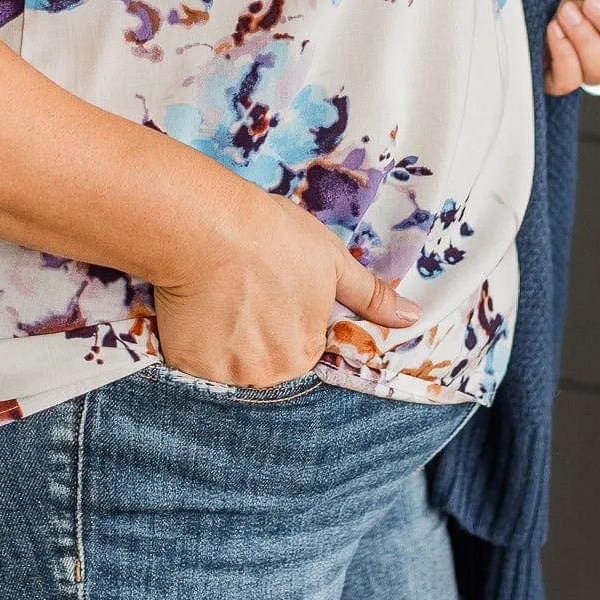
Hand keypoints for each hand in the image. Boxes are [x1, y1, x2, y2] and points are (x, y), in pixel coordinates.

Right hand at [153, 190, 421, 387]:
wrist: (205, 225)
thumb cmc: (273, 236)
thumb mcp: (332, 260)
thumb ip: (370, 295)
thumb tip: (414, 318)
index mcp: (305, 351)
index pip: (301, 345)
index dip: (286, 314)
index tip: (270, 288)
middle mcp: (268, 373)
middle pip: (264, 359)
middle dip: (255, 331)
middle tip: (243, 288)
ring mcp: (224, 373)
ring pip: (227, 362)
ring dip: (222, 336)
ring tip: (216, 292)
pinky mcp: (185, 363)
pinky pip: (191, 358)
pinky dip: (192, 336)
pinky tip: (192, 301)